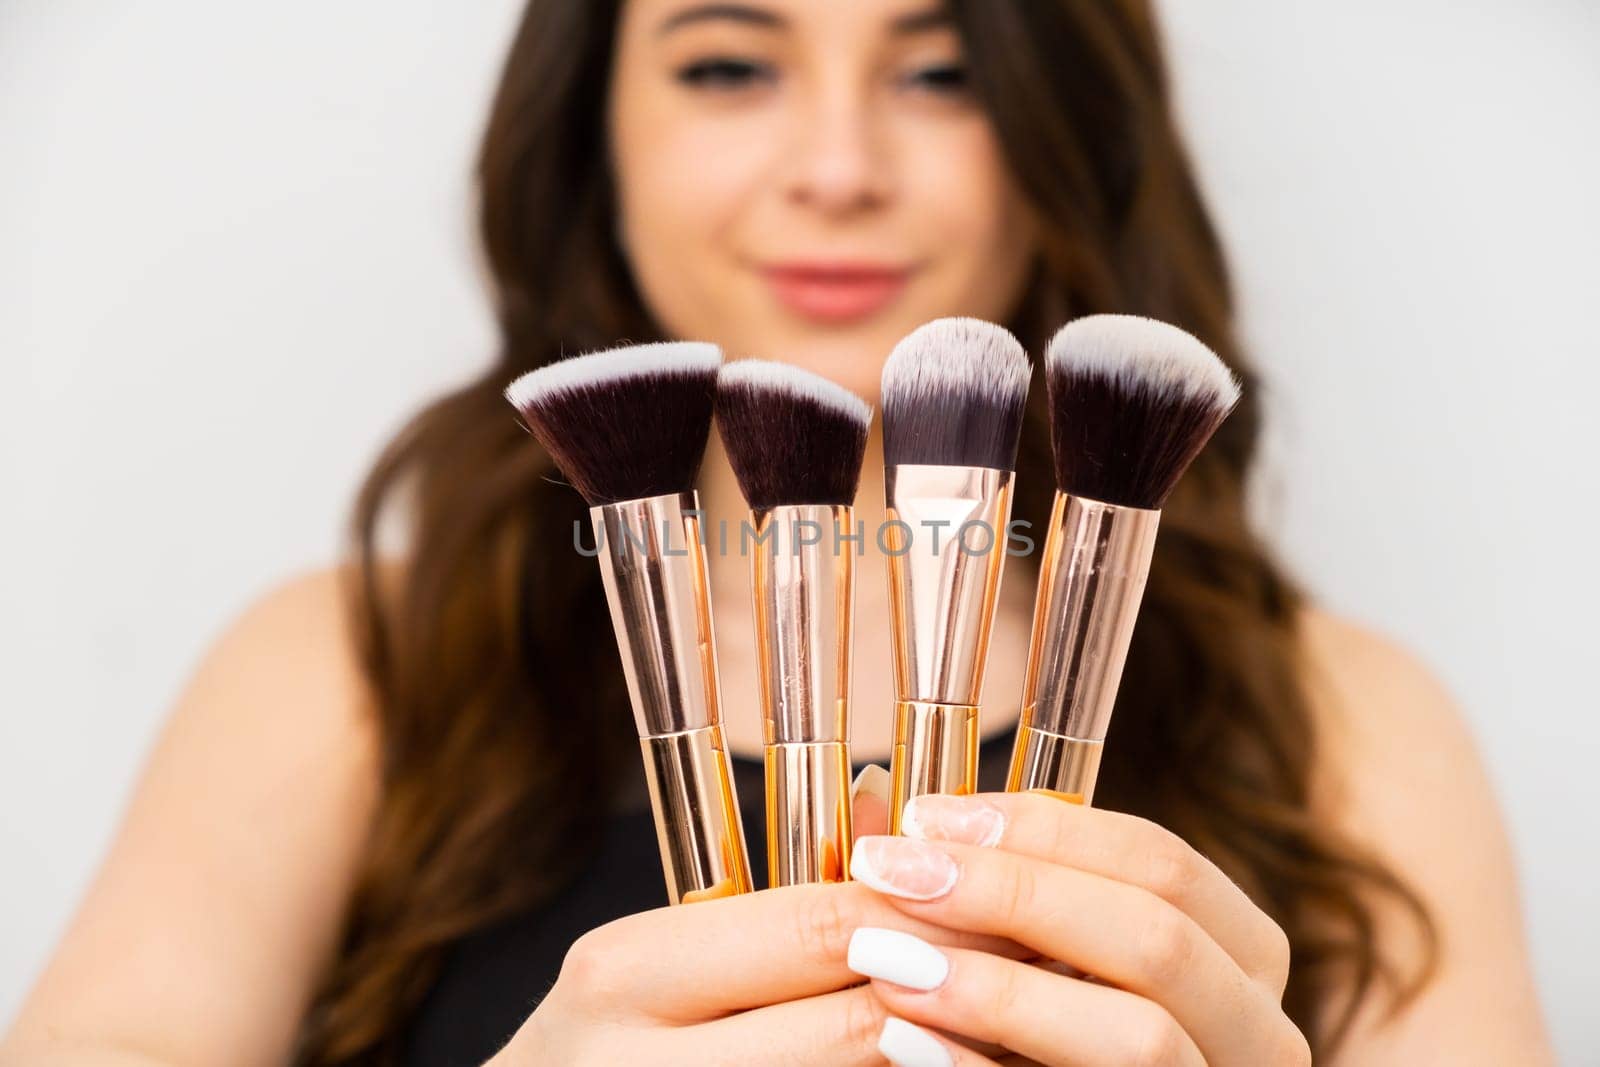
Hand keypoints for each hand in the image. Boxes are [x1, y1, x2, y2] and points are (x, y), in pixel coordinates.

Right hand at [488, 769, 1017, 1064]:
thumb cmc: (602, 1046)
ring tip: (1029, 1023)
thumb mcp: (658, 963)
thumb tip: (889, 793)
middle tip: (1051, 961)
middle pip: (859, 1025)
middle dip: (965, 990)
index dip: (930, 910)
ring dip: (962, 1057)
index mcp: (626, 970)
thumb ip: (774, 894)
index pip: (817, 925)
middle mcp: (644, 1064)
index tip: (1005, 891)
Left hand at [843, 791, 1310, 1065]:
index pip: (1161, 861)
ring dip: (999, 989)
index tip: (924, 815)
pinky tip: (902, 1040)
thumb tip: (885, 801)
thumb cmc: (1042, 1036)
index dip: (1041, 827)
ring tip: (885, 960)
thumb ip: (1000, 894)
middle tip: (890, 871)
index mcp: (1238, 957)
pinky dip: (984, 1066)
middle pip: (1157, 936)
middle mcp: (1257, 1030)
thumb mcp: (1043, 957)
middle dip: (1013, 893)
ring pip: (1143, 1034)